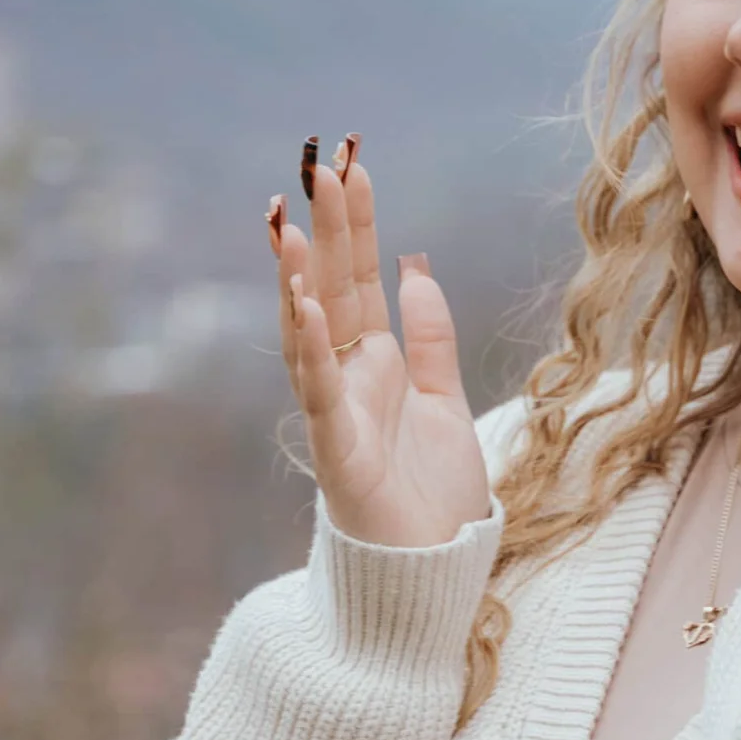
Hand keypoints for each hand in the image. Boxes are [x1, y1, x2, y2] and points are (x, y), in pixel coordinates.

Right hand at [268, 137, 490, 549]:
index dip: (357, 225)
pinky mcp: (337, 455)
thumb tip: (415, 269)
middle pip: (332, 291)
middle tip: (319, 163)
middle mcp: (347, 382)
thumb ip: (430, 339)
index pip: (358, 279)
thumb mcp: (446, 401)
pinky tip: (304, 304)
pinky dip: (310, 349)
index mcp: (375, 366)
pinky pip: (319, 394)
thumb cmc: (433, 499)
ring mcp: (336, 416)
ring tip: (294, 225)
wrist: (432, 576)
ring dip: (301, 280)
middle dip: (327, 230)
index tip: (353, 165)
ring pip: (310, 336)